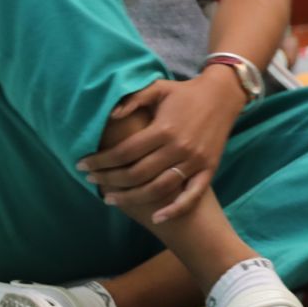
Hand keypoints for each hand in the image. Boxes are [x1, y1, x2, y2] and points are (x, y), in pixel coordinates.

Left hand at [79, 73, 244, 221]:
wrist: (224, 95)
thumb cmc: (186, 92)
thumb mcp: (158, 88)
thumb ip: (134, 99)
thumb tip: (111, 116)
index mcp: (164, 129)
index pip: (124, 152)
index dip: (100, 161)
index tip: (82, 165)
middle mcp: (178, 148)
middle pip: (136, 174)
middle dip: (108, 180)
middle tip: (92, 180)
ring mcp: (195, 161)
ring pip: (158, 189)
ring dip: (131, 198)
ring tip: (110, 199)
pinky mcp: (208, 169)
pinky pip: (192, 195)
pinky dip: (175, 210)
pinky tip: (157, 218)